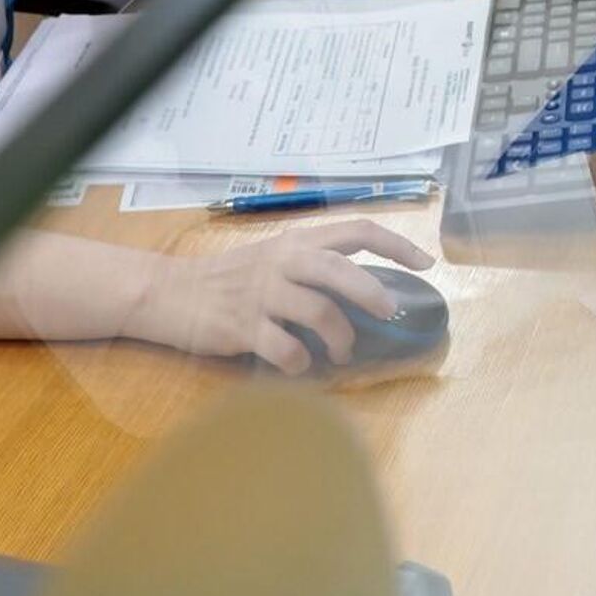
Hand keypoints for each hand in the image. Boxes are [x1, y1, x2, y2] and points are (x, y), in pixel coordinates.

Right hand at [125, 222, 433, 374]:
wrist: (169, 293)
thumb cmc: (231, 278)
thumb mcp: (276, 256)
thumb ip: (316, 263)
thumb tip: (369, 284)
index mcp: (297, 241)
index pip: (357, 230)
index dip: (397, 244)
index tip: (426, 263)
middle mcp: (283, 262)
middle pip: (341, 270)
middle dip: (373, 293)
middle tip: (391, 313)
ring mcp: (262, 295)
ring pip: (319, 312)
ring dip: (341, 337)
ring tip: (343, 353)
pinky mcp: (242, 328)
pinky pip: (286, 348)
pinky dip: (302, 362)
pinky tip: (303, 366)